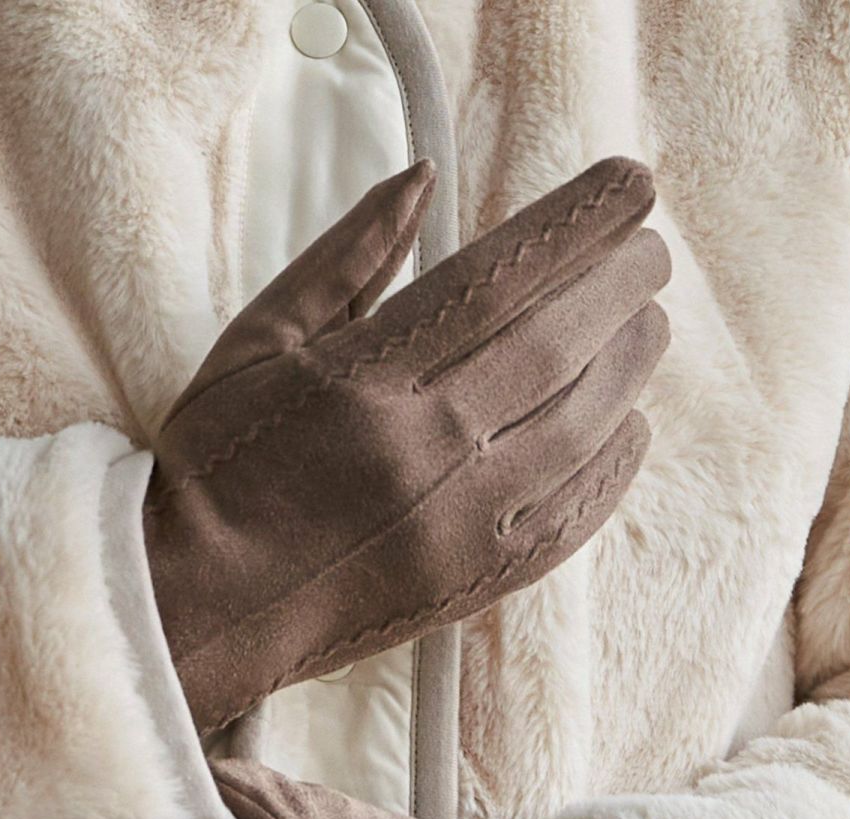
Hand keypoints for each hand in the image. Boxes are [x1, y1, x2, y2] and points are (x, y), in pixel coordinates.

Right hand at [147, 156, 670, 733]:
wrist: (199, 608)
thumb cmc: (216, 470)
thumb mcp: (253, 344)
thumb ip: (342, 260)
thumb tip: (421, 179)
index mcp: (363, 379)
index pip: (497, 280)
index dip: (577, 225)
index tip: (631, 186)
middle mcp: (425, 449)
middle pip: (557, 345)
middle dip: (621, 284)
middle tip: (650, 253)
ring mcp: (459, 523)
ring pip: (583, 427)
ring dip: (630, 366)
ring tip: (647, 325)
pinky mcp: (475, 582)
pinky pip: (574, 515)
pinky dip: (615, 464)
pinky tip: (629, 424)